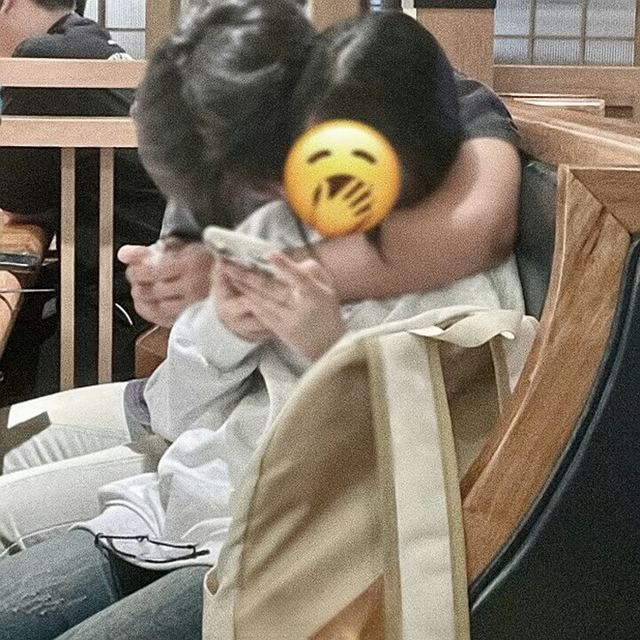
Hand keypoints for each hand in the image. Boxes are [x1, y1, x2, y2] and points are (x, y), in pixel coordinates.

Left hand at [118, 240, 213, 326]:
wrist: (233, 276)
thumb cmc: (207, 261)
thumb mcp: (179, 248)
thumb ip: (148, 251)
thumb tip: (123, 254)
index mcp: (190, 264)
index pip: (153, 272)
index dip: (137, 272)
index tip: (134, 270)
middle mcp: (193, 285)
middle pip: (154, 291)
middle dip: (139, 286)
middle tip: (137, 280)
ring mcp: (195, 303)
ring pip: (159, 307)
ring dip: (145, 300)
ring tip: (144, 291)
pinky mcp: (195, 317)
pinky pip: (166, 319)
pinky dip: (153, 313)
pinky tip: (151, 305)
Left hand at [223, 252, 345, 359]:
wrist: (329, 347)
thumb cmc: (328, 313)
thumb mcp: (329, 288)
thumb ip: (312, 271)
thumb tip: (292, 262)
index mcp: (316, 295)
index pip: (300, 277)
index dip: (286, 266)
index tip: (272, 253)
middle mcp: (301, 307)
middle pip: (273, 288)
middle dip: (250, 275)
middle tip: (231, 263)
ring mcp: (289, 320)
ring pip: (263, 300)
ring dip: (244, 287)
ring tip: (230, 274)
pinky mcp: (281, 331)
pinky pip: (262, 314)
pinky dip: (251, 303)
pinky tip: (240, 294)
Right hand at [313, 178, 372, 234]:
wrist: (324, 231)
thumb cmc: (321, 217)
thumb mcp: (321, 203)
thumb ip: (324, 191)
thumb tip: (322, 180)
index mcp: (337, 201)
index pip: (347, 190)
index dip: (354, 184)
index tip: (360, 179)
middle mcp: (344, 206)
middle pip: (356, 195)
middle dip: (364, 189)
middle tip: (371, 183)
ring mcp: (348, 214)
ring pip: (361, 205)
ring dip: (368, 199)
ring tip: (374, 195)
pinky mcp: (351, 222)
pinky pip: (361, 216)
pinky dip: (366, 212)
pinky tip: (372, 210)